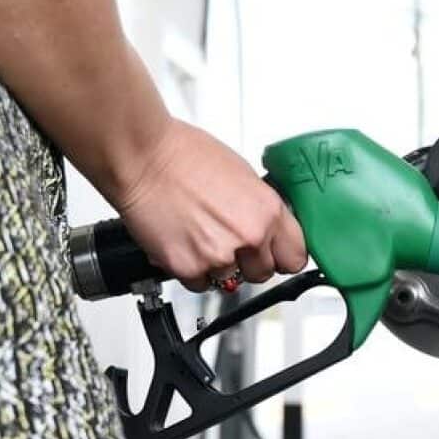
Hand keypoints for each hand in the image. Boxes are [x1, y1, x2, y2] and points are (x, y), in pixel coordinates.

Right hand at [114, 118, 307, 291]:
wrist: (143, 158)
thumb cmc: (185, 156)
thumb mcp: (243, 174)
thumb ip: (261, 208)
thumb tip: (269, 227)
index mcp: (268, 211)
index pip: (295, 257)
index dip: (282, 256)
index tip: (274, 253)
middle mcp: (248, 236)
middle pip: (263, 273)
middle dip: (248, 262)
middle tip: (229, 241)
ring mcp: (219, 256)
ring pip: (229, 280)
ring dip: (216, 264)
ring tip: (200, 233)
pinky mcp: (188, 268)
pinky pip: (199, 283)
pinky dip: (191, 269)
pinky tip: (184, 241)